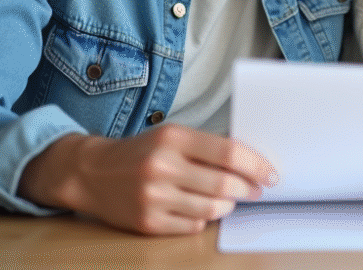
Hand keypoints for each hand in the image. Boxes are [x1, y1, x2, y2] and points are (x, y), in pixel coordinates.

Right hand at [18, 124, 277, 234]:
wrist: (91, 172)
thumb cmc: (140, 152)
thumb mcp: (171, 136)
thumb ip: (206, 147)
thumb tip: (250, 162)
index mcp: (172, 139)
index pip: (228, 153)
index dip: (256, 165)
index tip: (271, 173)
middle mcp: (162, 167)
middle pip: (224, 185)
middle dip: (248, 189)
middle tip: (257, 189)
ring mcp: (153, 198)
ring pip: (211, 210)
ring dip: (228, 206)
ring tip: (229, 199)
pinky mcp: (147, 223)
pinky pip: (192, 226)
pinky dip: (204, 219)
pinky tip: (202, 210)